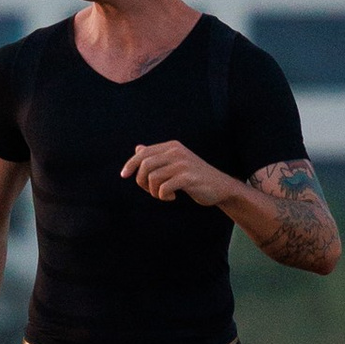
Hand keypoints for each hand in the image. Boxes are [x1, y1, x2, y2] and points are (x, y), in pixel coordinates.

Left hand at [121, 139, 235, 207]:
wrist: (221, 187)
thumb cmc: (195, 177)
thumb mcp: (176, 162)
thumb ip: (157, 155)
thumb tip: (138, 148)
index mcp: (171, 146)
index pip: (143, 153)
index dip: (130, 164)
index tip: (124, 175)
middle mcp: (176, 152)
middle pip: (145, 165)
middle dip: (141, 182)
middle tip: (151, 191)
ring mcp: (182, 164)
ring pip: (152, 178)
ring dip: (153, 191)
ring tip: (163, 195)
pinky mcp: (187, 178)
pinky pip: (163, 188)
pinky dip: (163, 196)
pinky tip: (172, 197)